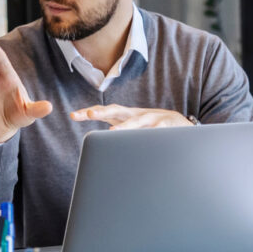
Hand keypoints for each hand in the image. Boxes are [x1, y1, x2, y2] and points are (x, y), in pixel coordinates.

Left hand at [70, 105, 193, 129]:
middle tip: (90, 114)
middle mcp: (136, 114)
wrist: (179, 124)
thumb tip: (98, 142)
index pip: (105, 111)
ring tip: (113, 133)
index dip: (89, 112)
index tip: (73, 115)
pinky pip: (156, 131)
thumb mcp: (132, 128)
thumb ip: (117, 131)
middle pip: (117, 110)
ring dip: (125, 127)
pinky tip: (144, 139)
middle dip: (103, 111)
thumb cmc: (151, 128)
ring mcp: (151, 118)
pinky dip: (150, 134)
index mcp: (125, 116)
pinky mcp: (165, 126)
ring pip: (136, 122)